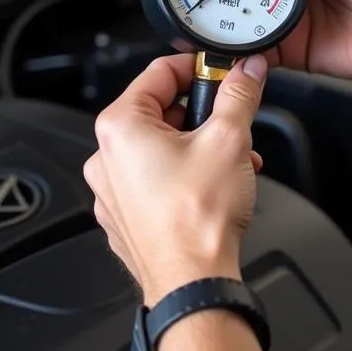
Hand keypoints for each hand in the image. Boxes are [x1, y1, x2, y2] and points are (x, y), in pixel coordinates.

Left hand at [83, 53, 266, 305]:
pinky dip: (184, 176)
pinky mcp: (126, 218)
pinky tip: (213, 186)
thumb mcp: (229, 139)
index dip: (197, 68)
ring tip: (231, 160)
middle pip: (159, 112)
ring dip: (199, 147)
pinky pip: (154, 181)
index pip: (158, 73)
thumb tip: (246, 73)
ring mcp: (112, 192)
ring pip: (160, 149)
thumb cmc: (196, 220)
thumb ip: (239, 96)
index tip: (221, 72)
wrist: (192, 282)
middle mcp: (106, 158)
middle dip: (202, 115)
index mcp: (119, 128)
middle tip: (232, 122)